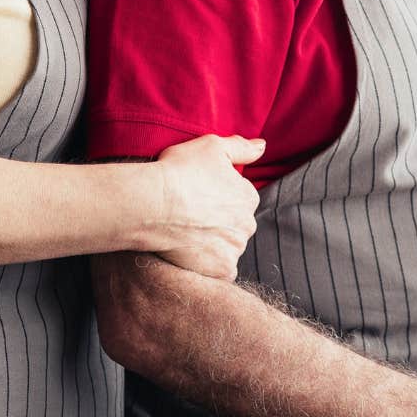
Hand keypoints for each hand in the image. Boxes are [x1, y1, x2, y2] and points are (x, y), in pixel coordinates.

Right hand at [148, 135, 263, 280]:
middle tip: (191, 215)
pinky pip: (221, 270)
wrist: (153, 204)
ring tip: (187, 233)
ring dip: (214, 243)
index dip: (218, 196)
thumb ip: (241, 147)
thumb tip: (263, 146)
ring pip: (228, 247)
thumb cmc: (180, 172)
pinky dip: (209, 264)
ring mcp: (235, 249)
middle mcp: (248, 224)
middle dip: (220, 221)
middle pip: (236, 224)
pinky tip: (191, 253)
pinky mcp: (222, 270)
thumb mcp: (212, 146)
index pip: (239, 198)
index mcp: (248, 197)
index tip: (198, 194)